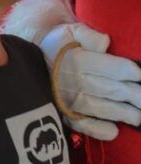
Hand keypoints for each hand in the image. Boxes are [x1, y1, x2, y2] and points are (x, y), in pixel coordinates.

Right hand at [40, 23, 140, 140]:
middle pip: (110, 89)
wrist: (33, 58)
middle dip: (133, 94)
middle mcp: (73, 82)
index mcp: (76, 60)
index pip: (111, 67)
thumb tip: (105, 44)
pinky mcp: (62, 112)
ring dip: (122, 113)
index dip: (131, 72)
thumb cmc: (60, 43)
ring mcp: (67, 100)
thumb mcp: (72, 31)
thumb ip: (89, 36)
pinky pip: (79, 123)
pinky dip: (95, 129)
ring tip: (139, 117)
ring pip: (99, 107)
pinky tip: (113, 132)